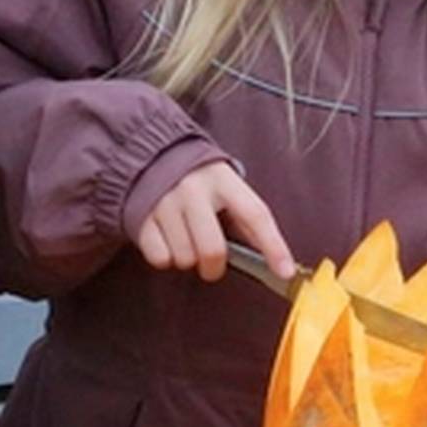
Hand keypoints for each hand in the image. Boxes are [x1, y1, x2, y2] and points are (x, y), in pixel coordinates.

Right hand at [133, 162, 292, 282]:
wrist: (151, 155)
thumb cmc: (199, 180)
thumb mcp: (226, 185)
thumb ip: (243, 215)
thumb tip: (270, 256)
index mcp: (224, 180)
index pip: (256, 215)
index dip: (274, 246)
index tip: (285, 272)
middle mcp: (194, 190)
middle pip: (212, 249)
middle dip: (214, 268)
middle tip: (212, 265)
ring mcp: (165, 203)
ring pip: (184, 258)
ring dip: (188, 260)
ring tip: (186, 240)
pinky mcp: (141, 217)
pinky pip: (159, 258)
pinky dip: (165, 258)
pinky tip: (167, 239)